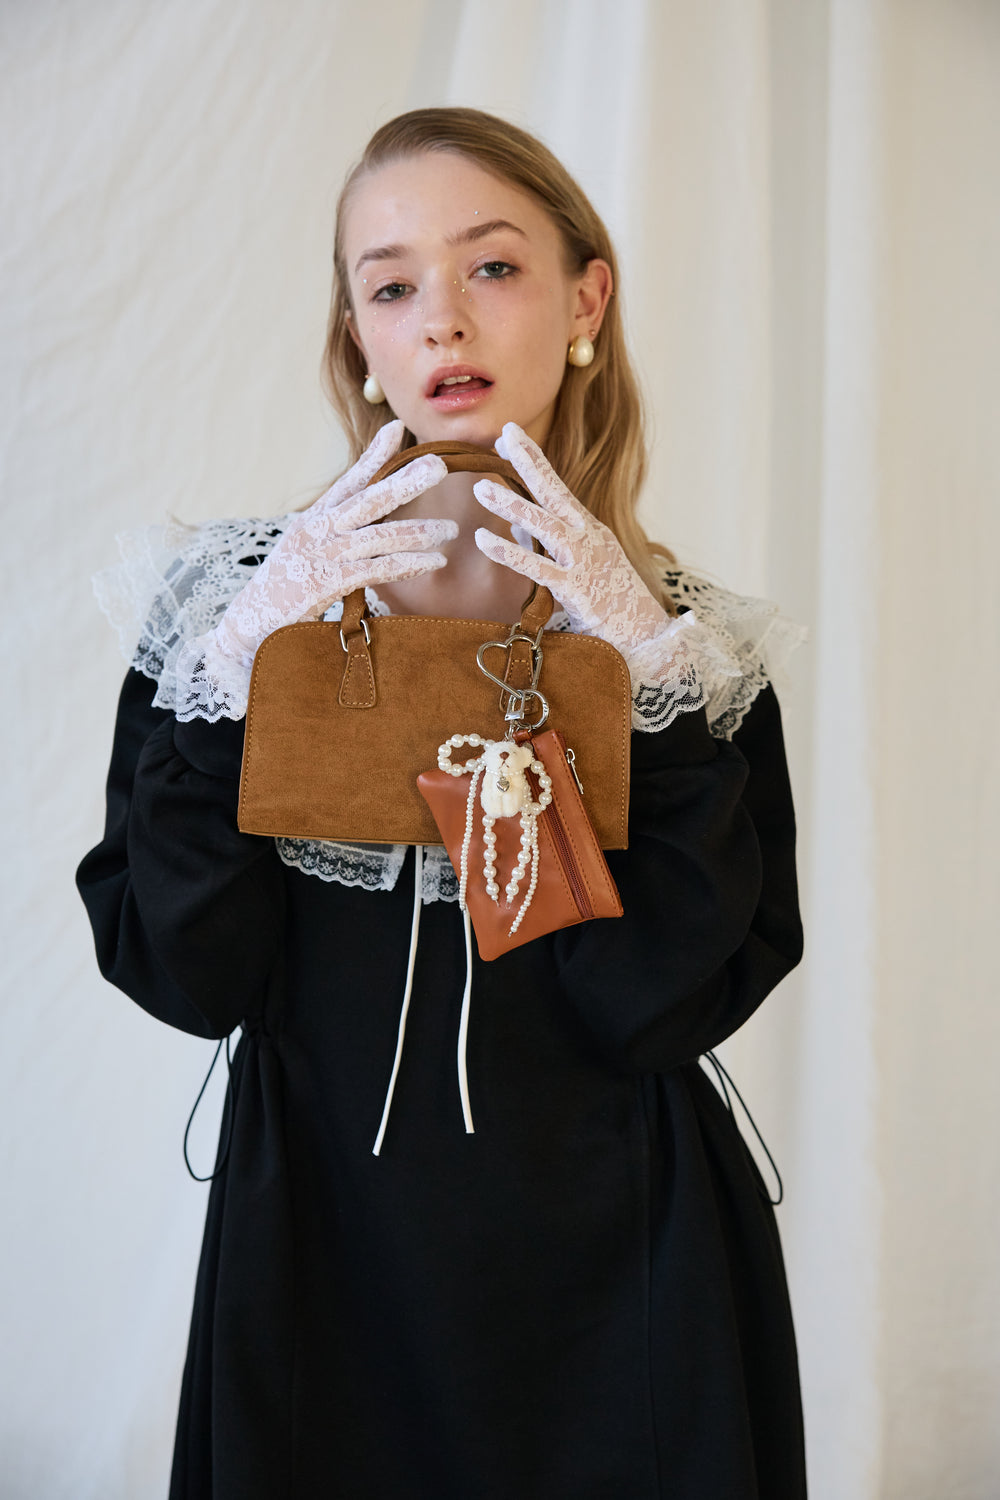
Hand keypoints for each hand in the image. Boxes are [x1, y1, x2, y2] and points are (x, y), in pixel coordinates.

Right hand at [175, 422, 453, 718]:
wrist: (250, 626)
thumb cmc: (284, 591)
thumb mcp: (307, 552)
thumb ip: (334, 534)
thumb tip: (368, 525)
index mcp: (314, 519)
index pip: (349, 481)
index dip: (374, 456)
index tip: (399, 430)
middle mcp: (318, 530)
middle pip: (369, 500)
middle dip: (405, 481)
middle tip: (439, 465)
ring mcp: (323, 555)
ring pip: (379, 536)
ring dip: (419, 531)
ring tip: (451, 530)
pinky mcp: (328, 583)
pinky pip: (377, 569)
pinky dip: (408, 564)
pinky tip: (434, 562)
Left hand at [472, 423, 670, 662]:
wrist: (644, 634)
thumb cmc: (611, 597)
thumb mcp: (582, 561)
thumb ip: (547, 540)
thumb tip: (515, 521)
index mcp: (589, 527)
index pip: (558, 486)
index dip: (534, 460)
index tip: (509, 436)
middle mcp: (587, 536)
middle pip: (555, 492)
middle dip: (529, 462)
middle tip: (503, 435)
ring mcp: (582, 560)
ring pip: (544, 525)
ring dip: (512, 505)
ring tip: (480, 488)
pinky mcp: (574, 588)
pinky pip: (535, 567)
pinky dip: (508, 552)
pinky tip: (483, 539)